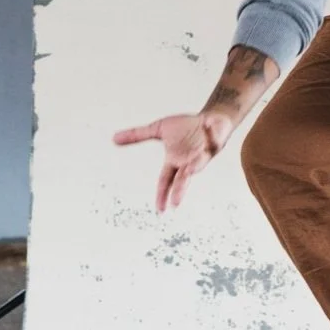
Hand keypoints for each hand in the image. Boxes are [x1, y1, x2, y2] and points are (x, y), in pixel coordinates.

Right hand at [113, 111, 234, 212]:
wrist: (208, 118)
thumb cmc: (185, 127)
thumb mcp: (158, 129)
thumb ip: (137, 135)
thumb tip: (114, 138)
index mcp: (175, 160)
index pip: (166, 181)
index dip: (162, 194)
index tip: (160, 210)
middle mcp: (188, 161)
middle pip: (182, 179)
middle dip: (179, 190)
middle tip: (175, 203)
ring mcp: (203, 154)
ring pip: (199, 163)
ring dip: (195, 165)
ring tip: (189, 170)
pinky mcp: (216, 143)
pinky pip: (215, 139)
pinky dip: (212, 135)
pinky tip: (209, 130)